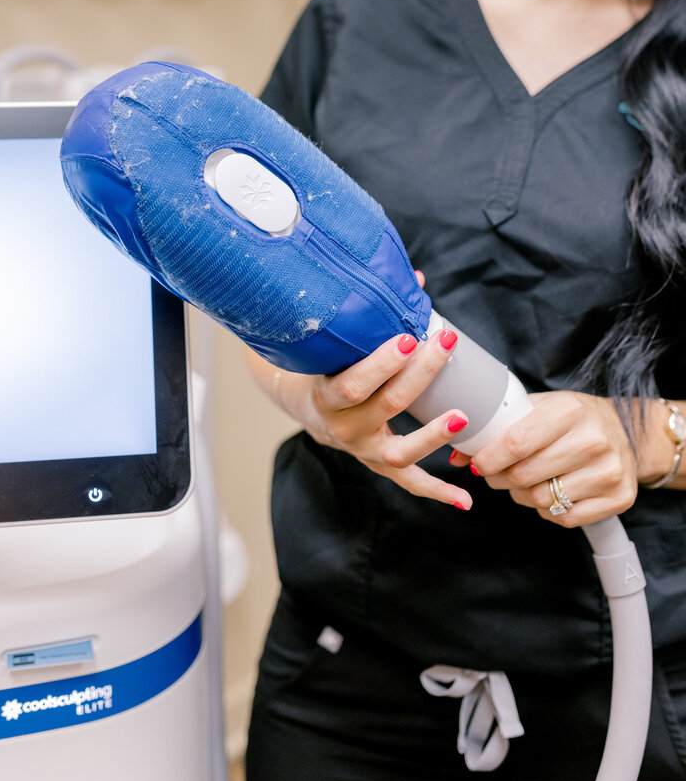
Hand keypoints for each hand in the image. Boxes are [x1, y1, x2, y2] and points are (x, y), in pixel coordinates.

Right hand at [304, 325, 471, 509]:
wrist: (314, 408)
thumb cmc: (332, 368)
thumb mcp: (340, 345)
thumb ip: (374, 316)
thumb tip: (415, 281)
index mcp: (328, 396)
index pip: (354, 383)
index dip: (381, 363)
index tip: (409, 337)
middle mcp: (344, 428)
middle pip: (387, 404)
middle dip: (420, 373)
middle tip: (445, 345)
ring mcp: (364, 451)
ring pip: (401, 451)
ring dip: (433, 435)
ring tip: (462, 416)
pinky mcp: (381, 466)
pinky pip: (411, 483)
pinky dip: (438, 492)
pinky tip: (466, 500)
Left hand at [466, 391, 637, 526]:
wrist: (627, 432)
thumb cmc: (572, 418)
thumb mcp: (539, 407)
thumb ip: (499, 427)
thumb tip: (457, 455)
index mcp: (569, 411)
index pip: (516, 443)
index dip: (489, 458)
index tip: (476, 464)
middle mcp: (593, 441)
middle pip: (524, 476)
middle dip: (499, 478)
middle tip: (495, 474)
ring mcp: (609, 472)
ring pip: (541, 500)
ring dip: (521, 496)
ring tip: (523, 482)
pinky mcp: (619, 498)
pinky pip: (564, 518)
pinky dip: (547, 510)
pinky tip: (549, 492)